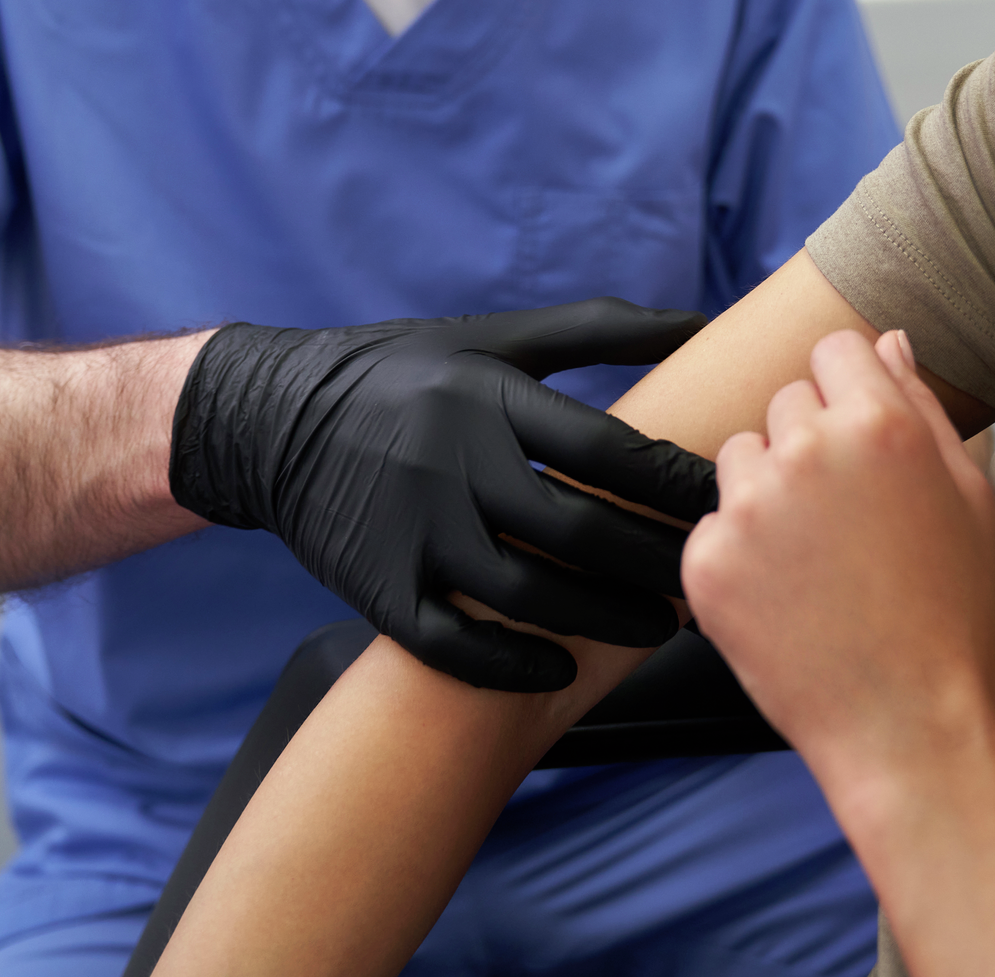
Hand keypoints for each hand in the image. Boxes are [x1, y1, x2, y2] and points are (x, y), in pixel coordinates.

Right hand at [170, 300, 717, 691]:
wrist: (270, 418)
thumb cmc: (406, 374)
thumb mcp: (494, 338)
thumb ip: (597, 330)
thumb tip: (698, 323)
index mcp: (487, 397)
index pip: (604, 447)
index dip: (674, 482)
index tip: (724, 503)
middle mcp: (450, 463)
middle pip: (575, 528)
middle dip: (653, 562)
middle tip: (705, 577)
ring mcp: (411, 530)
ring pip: (524, 593)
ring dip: (602, 619)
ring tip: (659, 627)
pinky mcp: (375, 586)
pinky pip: (452, 645)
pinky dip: (511, 665)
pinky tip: (563, 670)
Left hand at [685, 328, 994, 788]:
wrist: (912, 727)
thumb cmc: (958, 609)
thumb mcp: (968, 493)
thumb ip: (920, 402)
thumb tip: (885, 338)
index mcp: (880, 422)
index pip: (835, 350)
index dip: (852, 395)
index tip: (867, 450)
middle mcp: (807, 451)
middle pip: (786, 403)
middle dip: (812, 444)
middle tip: (851, 521)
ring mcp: (748, 508)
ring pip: (742, 457)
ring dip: (769, 491)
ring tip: (819, 560)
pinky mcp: (705, 563)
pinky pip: (714, 525)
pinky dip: (741, 555)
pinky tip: (788, 597)